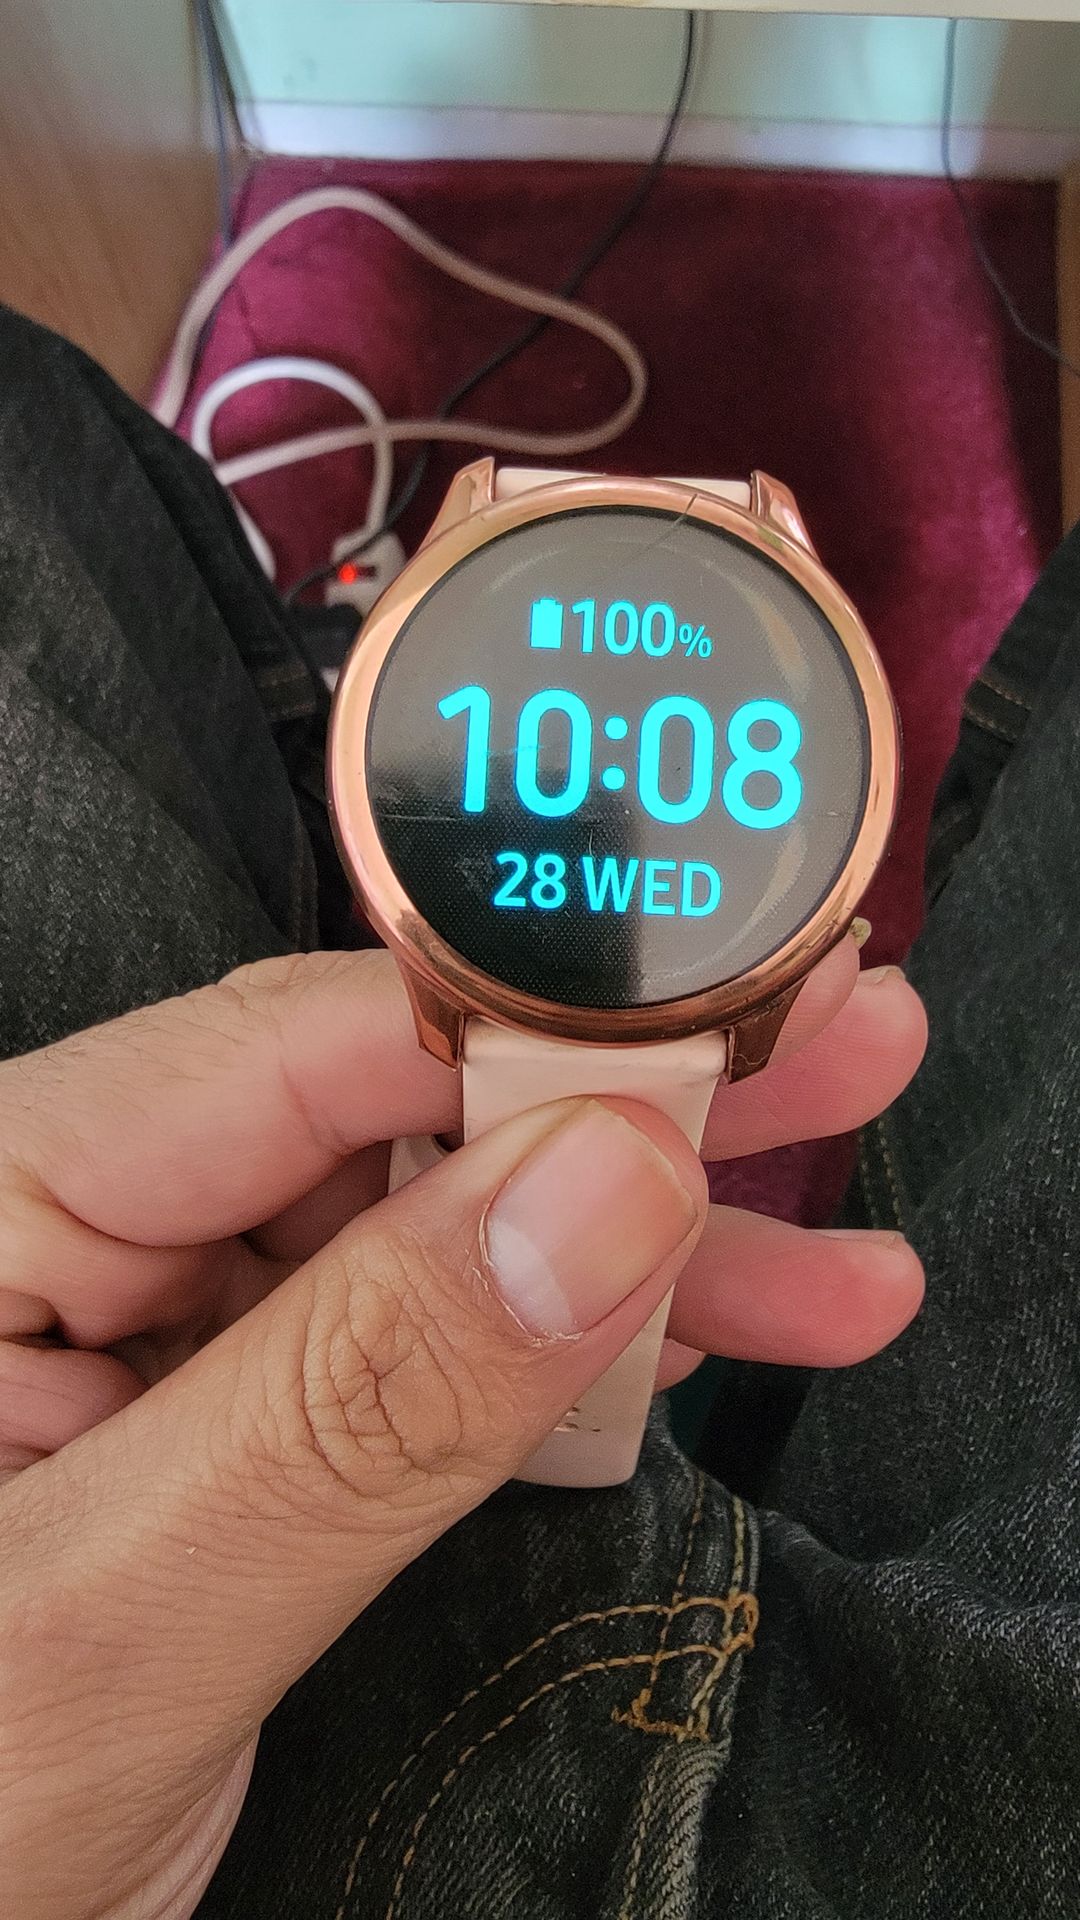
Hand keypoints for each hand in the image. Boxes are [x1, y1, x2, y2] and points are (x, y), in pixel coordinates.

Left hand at [0, 943, 923, 1918]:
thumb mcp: (116, 1620)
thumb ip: (352, 1401)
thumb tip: (602, 1185)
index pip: (297, 1046)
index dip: (533, 1027)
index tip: (729, 1029)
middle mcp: (84, 1231)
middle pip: (392, 1115)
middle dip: (626, 1111)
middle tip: (833, 1057)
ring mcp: (164, 1338)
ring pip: (433, 1233)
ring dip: (636, 1248)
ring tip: (831, 1271)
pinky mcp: (233, 1432)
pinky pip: (418, 1350)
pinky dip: (562, 1357)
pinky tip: (693, 1346)